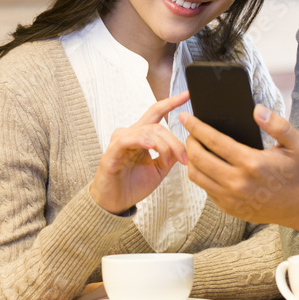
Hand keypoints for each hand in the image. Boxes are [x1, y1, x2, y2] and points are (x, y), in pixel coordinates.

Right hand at [89, 91, 190, 214]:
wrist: (115, 203)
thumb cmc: (133, 185)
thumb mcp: (158, 170)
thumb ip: (169, 156)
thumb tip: (185, 147)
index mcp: (141, 136)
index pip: (156, 113)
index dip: (171, 103)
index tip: (187, 96)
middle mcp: (130, 134)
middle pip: (157, 126)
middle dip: (174, 141)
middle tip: (184, 158)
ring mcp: (120, 142)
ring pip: (147, 132)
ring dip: (163, 146)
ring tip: (169, 161)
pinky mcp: (112, 153)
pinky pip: (127, 140)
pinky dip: (141, 140)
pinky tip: (151, 146)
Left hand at [180, 104, 298, 233]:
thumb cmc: (296, 171)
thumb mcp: (297, 144)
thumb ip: (278, 124)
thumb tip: (257, 110)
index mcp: (252, 163)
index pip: (214, 141)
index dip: (196, 127)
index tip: (185, 117)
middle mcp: (238, 182)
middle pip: (198, 158)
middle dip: (189, 141)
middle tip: (190, 132)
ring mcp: (231, 197)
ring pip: (196, 175)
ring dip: (191, 159)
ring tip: (195, 148)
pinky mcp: (228, 207)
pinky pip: (205, 188)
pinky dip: (201, 174)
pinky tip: (205, 164)